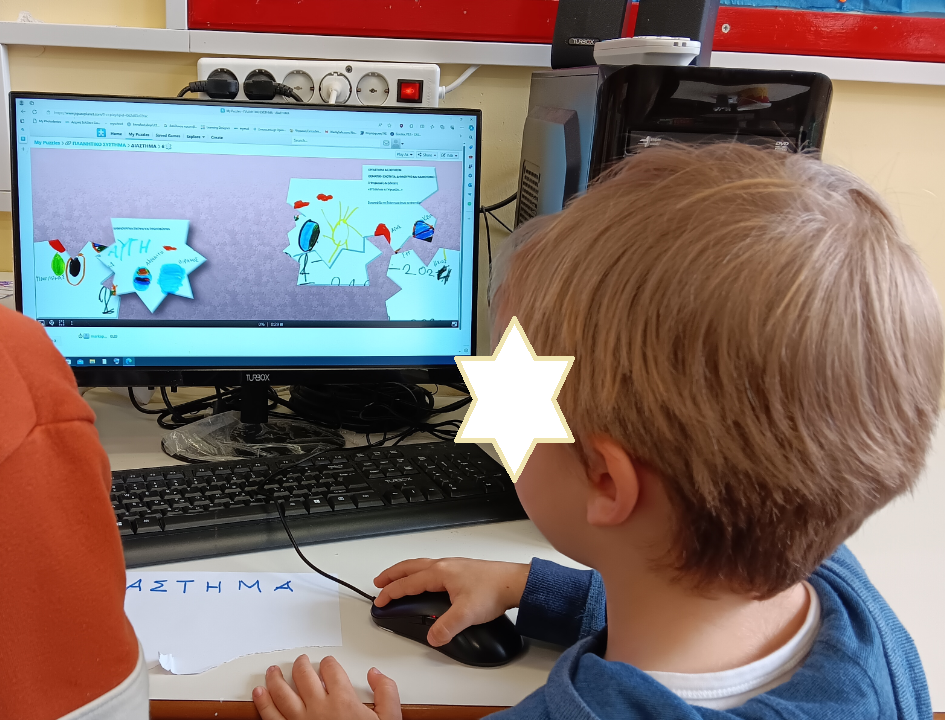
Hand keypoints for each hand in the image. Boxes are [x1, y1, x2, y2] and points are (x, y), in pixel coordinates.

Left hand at [253, 655, 400, 719]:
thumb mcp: (388, 719)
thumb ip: (386, 693)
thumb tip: (376, 675)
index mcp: (342, 701)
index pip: (331, 670)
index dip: (328, 662)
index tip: (327, 663)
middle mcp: (318, 708)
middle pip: (304, 675)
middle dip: (301, 665)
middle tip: (300, 661)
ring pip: (281, 692)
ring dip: (275, 679)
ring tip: (273, 671)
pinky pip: (270, 715)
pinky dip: (263, 702)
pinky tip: (259, 694)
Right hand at [374, 558, 529, 646]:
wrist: (515, 582)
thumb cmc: (494, 591)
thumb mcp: (466, 614)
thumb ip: (446, 627)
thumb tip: (432, 637)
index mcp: (440, 573)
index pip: (407, 583)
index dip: (391, 593)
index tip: (380, 601)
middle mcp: (444, 565)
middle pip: (410, 567)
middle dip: (392, 575)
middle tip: (379, 583)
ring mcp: (453, 565)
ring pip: (421, 565)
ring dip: (405, 572)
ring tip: (398, 579)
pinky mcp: (462, 569)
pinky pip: (432, 567)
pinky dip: (420, 571)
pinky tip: (426, 579)